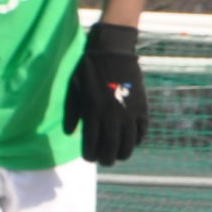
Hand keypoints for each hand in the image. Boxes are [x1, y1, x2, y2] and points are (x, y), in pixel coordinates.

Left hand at [63, 21, 147, 165]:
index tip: (89, 157)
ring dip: (122, 153)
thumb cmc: (88, 69)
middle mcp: (111, 115)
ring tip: (117, 154)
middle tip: (104, 160)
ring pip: (128, 144)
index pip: (91, 144)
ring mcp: (128, 112)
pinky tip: (130, 141)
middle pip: (111, 148)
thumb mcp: (73, 88)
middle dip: (106, 159)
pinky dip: (136, 140)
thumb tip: (70, 134)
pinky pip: (141, 131)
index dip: (90, 155)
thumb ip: (71, 112)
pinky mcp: (142, 107)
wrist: (112, 51)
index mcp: (92, 112)